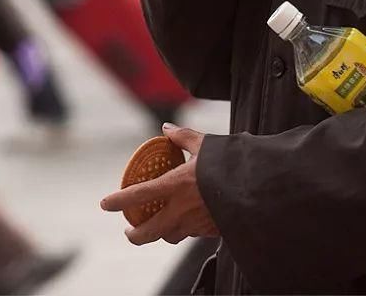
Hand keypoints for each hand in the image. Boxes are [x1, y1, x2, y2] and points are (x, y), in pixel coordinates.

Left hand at [100, 123, 220, 245]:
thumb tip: (166, 129)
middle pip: (148, 232)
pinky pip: (193, 234)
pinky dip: (186, 229)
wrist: (261, 186)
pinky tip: (190, 220)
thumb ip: (183, 137)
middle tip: (130, 233)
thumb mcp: (205, 143)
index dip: (117, 202)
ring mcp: (197, 224)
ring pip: (171, 236)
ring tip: (160, 226)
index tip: (104, 205)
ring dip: (162, 233)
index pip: (137, 196)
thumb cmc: (231, 161)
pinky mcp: (213, 231)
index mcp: (175, 185)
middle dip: (135, 236)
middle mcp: (182, 209)